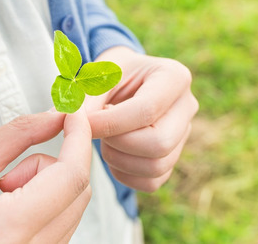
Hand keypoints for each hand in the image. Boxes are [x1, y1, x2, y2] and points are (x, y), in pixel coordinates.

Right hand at [0, 110, 91, 243]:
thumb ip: (22, 133)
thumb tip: (59, 115)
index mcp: (8, 229)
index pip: (69, 177)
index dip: (79, 139)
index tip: (76, 116)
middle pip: (77, 192)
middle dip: (51, 168)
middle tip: (7, 173)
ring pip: (72, 207)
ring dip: (46, 190)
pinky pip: (62, 224)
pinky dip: (45, 206)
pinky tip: (8, 211)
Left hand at [85, 46, 198, 192]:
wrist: (123, 82)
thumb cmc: (108, 74)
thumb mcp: (96, 75)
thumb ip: (85, 98)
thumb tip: (69, 121)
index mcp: (174, 76)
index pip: (147, 110)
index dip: (110, 123)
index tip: (83, 124)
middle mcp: (187, 106)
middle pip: (159, 143)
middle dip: (119, 143)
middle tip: (97, 132)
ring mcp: (184, 134)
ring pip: (157, 166)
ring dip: (119, 160)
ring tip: (103, 140)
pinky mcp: (173, 157)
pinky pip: (152, 182)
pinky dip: (124, 174)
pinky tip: (111, 153)